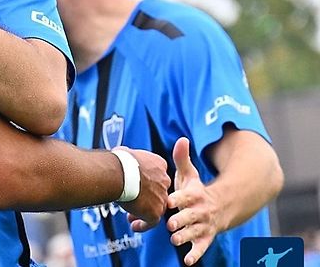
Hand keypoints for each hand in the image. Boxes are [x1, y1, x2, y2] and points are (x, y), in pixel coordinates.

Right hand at [118, 147, 169, 230]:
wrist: (120, 173)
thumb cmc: (120, 161)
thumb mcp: (127, 152)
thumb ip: (130, 157)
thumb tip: (120, 154)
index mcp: (159, 165)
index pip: (156, 175)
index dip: (147, 182)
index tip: (137, 186)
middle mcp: (164, 181)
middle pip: (157, 192)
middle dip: (146, 198)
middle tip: (135, 202)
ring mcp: (161, 197)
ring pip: (155, 208)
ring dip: (144, 212)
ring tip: (131, 217)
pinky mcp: (155, 212)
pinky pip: (151, 221)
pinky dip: (143, 224)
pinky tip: (134, 226)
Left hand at [167, 137, 221, 265]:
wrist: (222, 206)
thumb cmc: (197, 190)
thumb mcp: (191, 174)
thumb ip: (182, 158)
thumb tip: (182, 138)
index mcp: (194, 195)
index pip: (185, 196)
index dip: (177, 199)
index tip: (168, 201)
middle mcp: (200, 211)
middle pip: (189, 216)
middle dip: (180, 220)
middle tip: (170, 224)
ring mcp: (203, 225)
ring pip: (195, 232)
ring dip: (185, 236)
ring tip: (175, 240)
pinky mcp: (205, 237)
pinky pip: (201, 247)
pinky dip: (196, 254)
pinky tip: (188, 261)